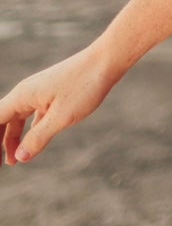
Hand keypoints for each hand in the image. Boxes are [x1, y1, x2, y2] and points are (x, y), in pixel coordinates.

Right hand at [0, 43, 120, 167]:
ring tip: (14, 161)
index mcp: (22, 96)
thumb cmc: (84, 86)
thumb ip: (38, 138)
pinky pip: (34, 115)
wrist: (106, 61)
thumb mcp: (61, 117)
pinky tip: (32, 144)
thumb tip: (20, 157)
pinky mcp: (53, 94)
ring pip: (19, 118)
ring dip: (14, 138)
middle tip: (0, 164)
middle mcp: (26, 92)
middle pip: (3, 119)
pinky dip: (30, 131)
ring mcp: (39, 92)